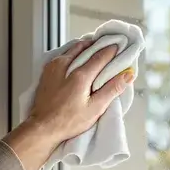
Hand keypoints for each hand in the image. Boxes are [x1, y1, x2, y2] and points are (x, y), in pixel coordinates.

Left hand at [4, 40, 134, 169]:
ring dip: (85, 45)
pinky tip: (76, 54)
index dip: (111, 50)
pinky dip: (73, 51)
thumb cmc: (68, 121)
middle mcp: (66, 66)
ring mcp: (54, 67)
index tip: (119, 45)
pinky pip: (63, 54)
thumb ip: (112, 89)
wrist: (42, 127)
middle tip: (108, 42)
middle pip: (86, 48)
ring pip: (73, 49)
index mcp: (80, 76)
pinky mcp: (47, 71)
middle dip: (99, 45)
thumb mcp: (95, 109)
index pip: (100, 56)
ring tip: (94, 45)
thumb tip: (127, 75)